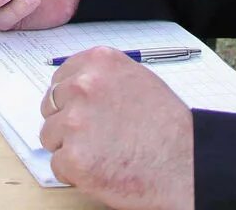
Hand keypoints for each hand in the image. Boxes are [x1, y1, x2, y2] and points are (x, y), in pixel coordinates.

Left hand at [42, 49, 197, 207]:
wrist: (186, 166)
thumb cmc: (169, 128)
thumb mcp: (138, 81)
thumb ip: (103, 79)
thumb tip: (74, 86)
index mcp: (99, 63)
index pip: (60, 78)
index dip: (70, 101)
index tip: (84, 113)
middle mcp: (83, 86)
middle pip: (50, 105)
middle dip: (66, 123)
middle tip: (96, 137)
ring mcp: (75, 122)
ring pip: (50, 135)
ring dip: (69, 148)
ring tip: (103, 154)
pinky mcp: (73, 157)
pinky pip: (57, 165)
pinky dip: (75, 173)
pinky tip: (101, 169)